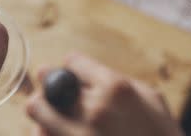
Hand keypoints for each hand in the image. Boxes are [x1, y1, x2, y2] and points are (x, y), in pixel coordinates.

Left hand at [26, 54, 182, 135]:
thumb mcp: (152, 100)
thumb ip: (120, 82)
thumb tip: (93, 75)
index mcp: (115, 88)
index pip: (72, 62)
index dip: (73, 68)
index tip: (74, 75)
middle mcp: (94, 110)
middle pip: (49, 84)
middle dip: (50, 86)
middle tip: (54, 93)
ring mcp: (78, 135)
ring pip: (37, 111)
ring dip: (43, 111)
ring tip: (51, 115)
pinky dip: (45, 133)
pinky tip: (55, 133)